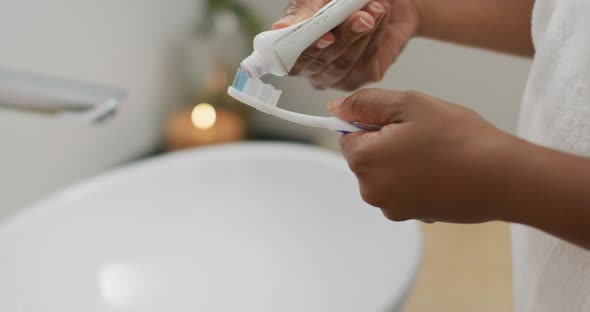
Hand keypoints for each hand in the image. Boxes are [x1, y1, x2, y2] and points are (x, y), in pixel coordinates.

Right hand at [273, 0, 419, 90]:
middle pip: (322, 62)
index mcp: (294, 51)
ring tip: (375, 6)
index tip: (327, 36)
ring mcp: (338, 76)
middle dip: (343, 36)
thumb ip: (302, 13)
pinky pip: (367, 59)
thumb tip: (279, 28)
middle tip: (360, 14)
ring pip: (345, 62)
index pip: (292, 62)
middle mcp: (313, 68)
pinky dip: (376, 34)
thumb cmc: (340, 1)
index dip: (308, 51)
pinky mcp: (364, 75)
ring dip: (363, 32)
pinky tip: (381, 14)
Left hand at [330, 89, 515, 223]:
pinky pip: (403, 191)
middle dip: (386, 143)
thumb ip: (365, 103)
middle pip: (365, 157)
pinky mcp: (412, 217)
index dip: (370, 122)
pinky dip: (415, 180)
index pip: (346, 135)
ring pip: (385, 174)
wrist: (502, 178)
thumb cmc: (458, 138)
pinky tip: (441, 171)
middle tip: (421, 134)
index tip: (396, 120)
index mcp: (364, 160)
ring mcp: (391, 208)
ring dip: (401, 162)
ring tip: (435, 153)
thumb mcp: (408, 103)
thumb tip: (335, 107)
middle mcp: (370, 190)